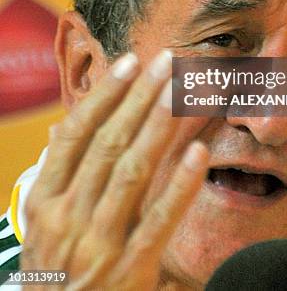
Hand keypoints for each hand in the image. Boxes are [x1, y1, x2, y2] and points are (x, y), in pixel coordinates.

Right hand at [21, 51, 209, 289]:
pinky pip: (158, 221)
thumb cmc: (53, 272)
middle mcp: (68, 216)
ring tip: (181, 90)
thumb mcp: (42, 223)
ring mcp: (98, 244)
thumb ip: (57, 175)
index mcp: (44, 199)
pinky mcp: (130, 270)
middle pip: (109, 143)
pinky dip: (179, 185)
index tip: (130, 62)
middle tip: (165, 61)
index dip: (105, 95)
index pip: (77, 133)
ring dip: (159, 125)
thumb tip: (67, 127)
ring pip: (132, 172)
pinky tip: (200, 153)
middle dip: (139, 97)